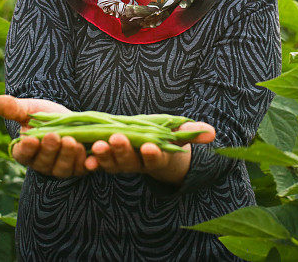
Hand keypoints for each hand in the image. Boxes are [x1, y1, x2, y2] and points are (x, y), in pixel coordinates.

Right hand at [0, 95, 86, 177]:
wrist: (71, 119)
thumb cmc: (46, 115)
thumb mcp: (30, 109)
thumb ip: (14, 108)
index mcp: (26, 152)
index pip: (23, 154)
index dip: (26, 149)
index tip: (30, 139)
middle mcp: (43, 164)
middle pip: (44, 163)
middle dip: (49, 150)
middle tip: (53, 136)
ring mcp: (62, 168)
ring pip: (63, 168)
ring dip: (67, 156)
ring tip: (71, 141)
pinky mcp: (80, 167)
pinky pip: (82, 168)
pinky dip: (86, 163)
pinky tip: (88, 153)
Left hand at [84, 121, 214, 184]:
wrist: (151, 149)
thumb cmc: (167, 139)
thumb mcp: (179, 135)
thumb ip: (192, 134)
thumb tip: (212, 133)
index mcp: (156, 157)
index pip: (156, 159)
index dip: (153, 154)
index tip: (151, 147)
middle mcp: (138, 163)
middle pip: (130, 161)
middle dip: (123, 151)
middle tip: (116, 139)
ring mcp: (120, 163)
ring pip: (112, 163)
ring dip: (104, 155)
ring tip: (97, 145)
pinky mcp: (106, 160)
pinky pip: (98, 163)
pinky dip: (91, 161)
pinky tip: (85, 158)